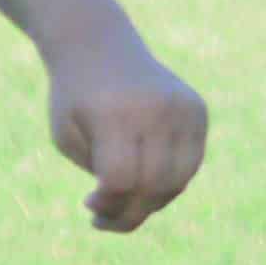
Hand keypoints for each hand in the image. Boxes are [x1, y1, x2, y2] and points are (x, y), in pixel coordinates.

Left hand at [44, 26, 204, 231]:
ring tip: (124, 201)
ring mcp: (184, 109)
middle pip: (155, 184)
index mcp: (117, 115)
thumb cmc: (74, 98)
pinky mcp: (198, 110)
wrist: (98, 46)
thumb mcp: (67, 137)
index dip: (108, 203)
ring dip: (152, 201)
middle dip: (130, 212)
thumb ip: (100, 174)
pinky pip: (191, 162)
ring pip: (179, 179)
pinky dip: (169, 180)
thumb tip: (132, 208)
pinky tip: (143, 181)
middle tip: (105, 219)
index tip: (89, 205)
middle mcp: (157, 110)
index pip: (122, 179)